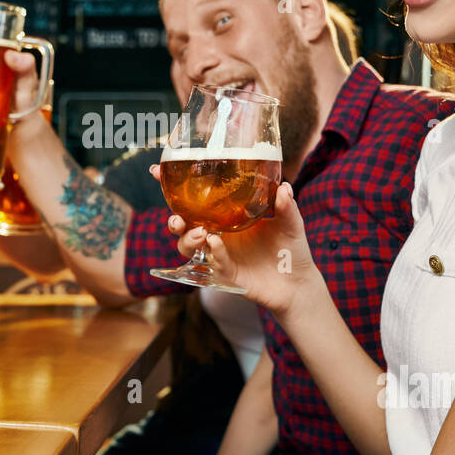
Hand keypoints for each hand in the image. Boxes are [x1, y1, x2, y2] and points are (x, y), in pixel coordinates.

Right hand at [151, 166, 317, 315]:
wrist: (299, 282)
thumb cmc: (291, 248)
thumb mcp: (291, 222)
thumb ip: (285, 206)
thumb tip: (283, 187)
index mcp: (226, 215)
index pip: (195, 199)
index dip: (173, 187)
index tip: (155, 172)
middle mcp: (217, 233)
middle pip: (183, 224)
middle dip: (173, 218)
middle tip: (177, 217)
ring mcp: (220, 254)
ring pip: (188, 247)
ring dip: (187, 238)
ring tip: (200, 233)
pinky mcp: (227, 274)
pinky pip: (213, 263)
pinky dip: (212, 252)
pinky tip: (215, 243)